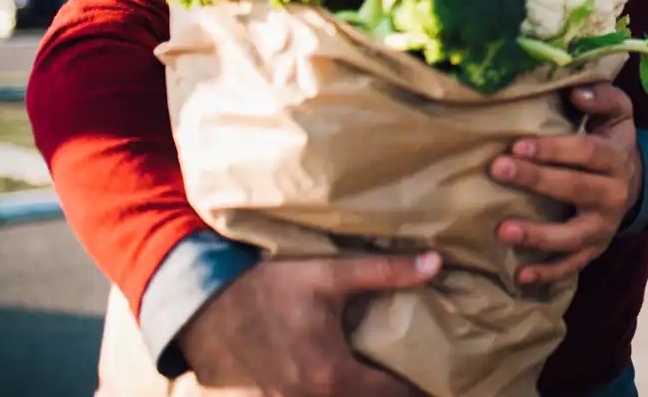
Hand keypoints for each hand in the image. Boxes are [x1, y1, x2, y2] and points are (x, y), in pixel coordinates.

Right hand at [177, 252, 439, 395]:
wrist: (206, 307)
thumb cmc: (270, 286)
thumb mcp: (329, 274)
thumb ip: (384, 272)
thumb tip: (435, 263)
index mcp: (334, 376)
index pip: (392, 395)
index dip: (419, 388)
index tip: (441, 380)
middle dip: (392, 393)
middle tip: (415, 378)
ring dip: (363, 392)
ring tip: (381, 377)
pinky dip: (335, 392)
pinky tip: (344, 376)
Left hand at [491, 83, 640, 284]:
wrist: (642, 183)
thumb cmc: (613, 140)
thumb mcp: (618, 112)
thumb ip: (601, 96)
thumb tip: (575, 92)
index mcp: (614, 157)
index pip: (584, 152)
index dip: (553, 149)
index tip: (518, 145)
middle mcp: (613, 194)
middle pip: (574, 189)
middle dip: (535, 180)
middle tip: (498, 169)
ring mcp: (603, 227)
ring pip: (572, 235)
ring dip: (537, 235)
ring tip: (503, 230)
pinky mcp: (594, 249)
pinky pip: (572, 265)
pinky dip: (547, 273)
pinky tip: (519, 275)